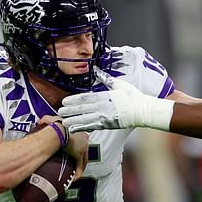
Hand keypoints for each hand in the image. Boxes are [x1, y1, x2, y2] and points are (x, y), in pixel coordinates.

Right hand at [38, 116, 87, 177]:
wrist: (59, 130)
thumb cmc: (57, 124)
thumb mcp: (51, 119)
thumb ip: (46, 120)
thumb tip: (40, 122)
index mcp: (79, 130)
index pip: (81, 139)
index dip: (78, 145)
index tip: (74, 149)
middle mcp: (83, 140)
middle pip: (84, 151)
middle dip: (81, 157)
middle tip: (75, 163)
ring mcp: (82, 148)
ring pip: (83, 160)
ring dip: (80, 166)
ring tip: (75, 172)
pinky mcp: (78, 155)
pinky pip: (79, 166)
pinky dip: (78, 172)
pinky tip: (75, 178)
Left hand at [58, 79, 173, 132]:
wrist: (142, 111)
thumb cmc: (133, 97)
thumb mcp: (120, 84)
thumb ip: (107, 79)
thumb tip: (98, 71)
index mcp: (104, 96)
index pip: (85, 98)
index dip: (73, 100)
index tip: (64, 101)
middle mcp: (102, 107)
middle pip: (82, 108)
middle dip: (70, 110)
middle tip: (59, 112)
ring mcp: (104, 117)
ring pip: (85, 118)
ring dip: (73, 120)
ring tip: (64, 121)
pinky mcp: (107, 125)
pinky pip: (92, 127)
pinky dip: (82, 128)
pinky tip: (74, 129)